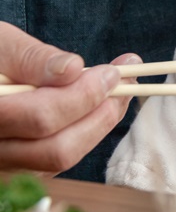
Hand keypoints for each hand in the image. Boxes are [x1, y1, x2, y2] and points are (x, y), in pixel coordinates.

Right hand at [0, 21, 140, 174]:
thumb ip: (32, 59)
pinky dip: (88, 131)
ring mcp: (7, 164)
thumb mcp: (2, 45)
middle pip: (58, 149)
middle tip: (126, 80)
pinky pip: (60, 158)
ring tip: (121, 90)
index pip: (43, 118)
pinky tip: (102, 103)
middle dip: (101, 114)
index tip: (112, 72)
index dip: (85, 96)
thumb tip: (73, 68)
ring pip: (63, 159)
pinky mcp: (22, 166)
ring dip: (101, 124)